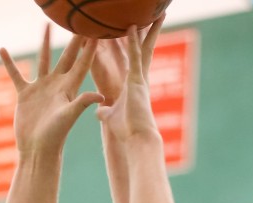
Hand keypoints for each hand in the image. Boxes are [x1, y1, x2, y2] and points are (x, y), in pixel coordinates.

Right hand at [0, 28, 103, 155]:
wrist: (37, 150)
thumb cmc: (55, 136)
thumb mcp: (68, 116)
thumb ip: (82, 103)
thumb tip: (100, 95)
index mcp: (69, 89)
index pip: (81, 64)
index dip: (88, 49)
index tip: (95, 32)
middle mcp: (56, 86)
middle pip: (66, 57)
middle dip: (73, 40)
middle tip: (77, 22)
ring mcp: (41, 89)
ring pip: (43, 59)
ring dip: (45, 43)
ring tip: (47, 25)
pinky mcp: (25, 94)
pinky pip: (16, 74)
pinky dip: (9, 63)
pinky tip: (3, 50)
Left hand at [96, 20, 163, 141]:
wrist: (137, 139)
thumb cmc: (127, 132)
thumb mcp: (111, 117)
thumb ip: (105, 111)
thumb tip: (98, 111)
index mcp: (133, 83)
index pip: (135, 57)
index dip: (136, 42)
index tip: (139, 29)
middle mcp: (139, 77)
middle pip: (144, 48)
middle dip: (149, 31)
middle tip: (154, 14)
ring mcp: (139, 78)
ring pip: (143, 47)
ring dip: (148, 29)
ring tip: (152, 12)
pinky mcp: (136, 81)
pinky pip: (134, 56)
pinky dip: (132, 42)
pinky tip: (131, 26)